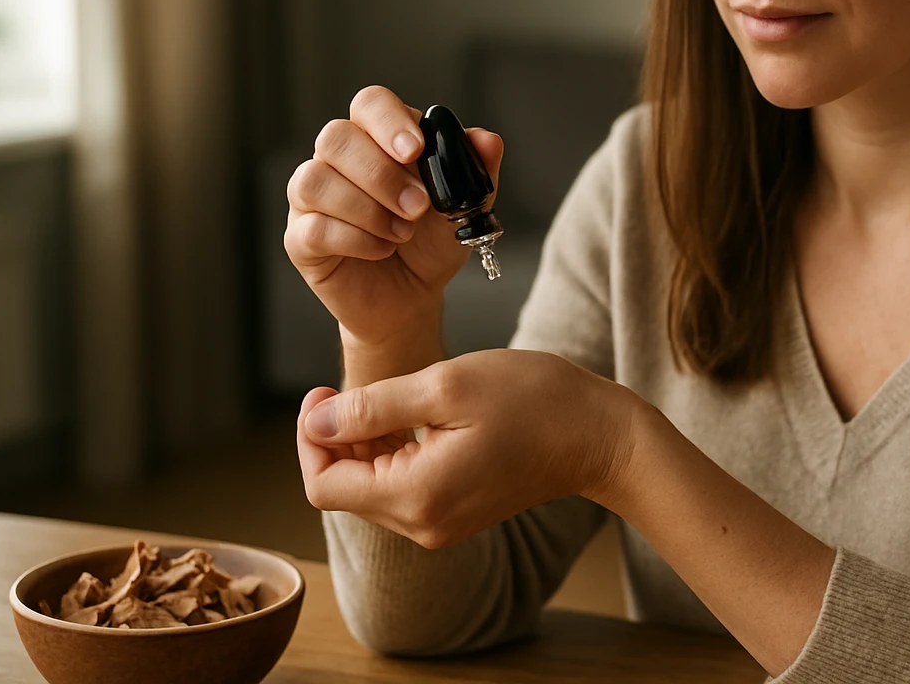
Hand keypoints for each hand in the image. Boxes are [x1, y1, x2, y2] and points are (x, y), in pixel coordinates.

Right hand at [284, 85, 503, 351]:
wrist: (413, 295)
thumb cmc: (431, 242)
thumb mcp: (466, 206)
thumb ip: (476, 170)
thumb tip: (488, 141)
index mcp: (377, 138)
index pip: (370, 103)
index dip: (389, 121)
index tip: (416, 150)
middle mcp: (337, 160)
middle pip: (336, 137)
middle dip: (381, 174)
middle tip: (418, 207)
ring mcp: (312, 197)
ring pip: (315, 180)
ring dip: (367, 209)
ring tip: (402, 233)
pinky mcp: (300, 238)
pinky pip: (313, 227)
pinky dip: (355, 239)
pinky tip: (382, 249)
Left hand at [295, 348, 637, 547]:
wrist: (599, 435)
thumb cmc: (533, 400)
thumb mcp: (445, 385)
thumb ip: (372, 407)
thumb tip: (317, 423)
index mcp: (415, 496)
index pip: (323, 485)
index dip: (310, 438)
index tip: (322, 390)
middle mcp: (423, 524)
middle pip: (343, 489)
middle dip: (336, 438)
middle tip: (350, 385)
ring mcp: (440, 524)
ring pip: (370, 488)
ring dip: (364, 444)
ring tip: (388, 396)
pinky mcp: (455, 514)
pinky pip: (401, 489)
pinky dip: (391, 454)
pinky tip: (411, 418)